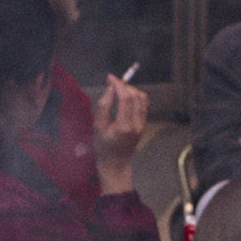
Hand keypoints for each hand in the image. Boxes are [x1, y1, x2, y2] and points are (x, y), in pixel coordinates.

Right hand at [93, 74, 147, 194]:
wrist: (115, 163)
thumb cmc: (103, 147)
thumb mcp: (97, 127)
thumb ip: (103, 106)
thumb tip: (110, 88)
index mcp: (124, 126)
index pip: (125, 98)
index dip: (118, 84)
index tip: (110, 77)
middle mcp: (137, 125)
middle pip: (135, 96)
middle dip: (124, 85)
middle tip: (112, 83)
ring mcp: (142, 125)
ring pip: (142, 98)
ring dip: (131, 90)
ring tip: (118, 90)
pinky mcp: (143, 124)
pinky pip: (143, 105)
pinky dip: (135, 97)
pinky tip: (125, 98)